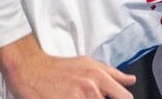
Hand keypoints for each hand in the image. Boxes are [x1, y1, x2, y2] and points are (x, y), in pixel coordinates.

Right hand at [0, 35, 136, 98]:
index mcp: (100, 77)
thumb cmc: (60, 68)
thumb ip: (112, 74)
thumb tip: (131, 80)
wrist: (31, 69)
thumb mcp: (89, 65)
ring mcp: (76, 98)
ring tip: (76, 96)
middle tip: (90, 97)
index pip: (124, 98)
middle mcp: (90, 88)